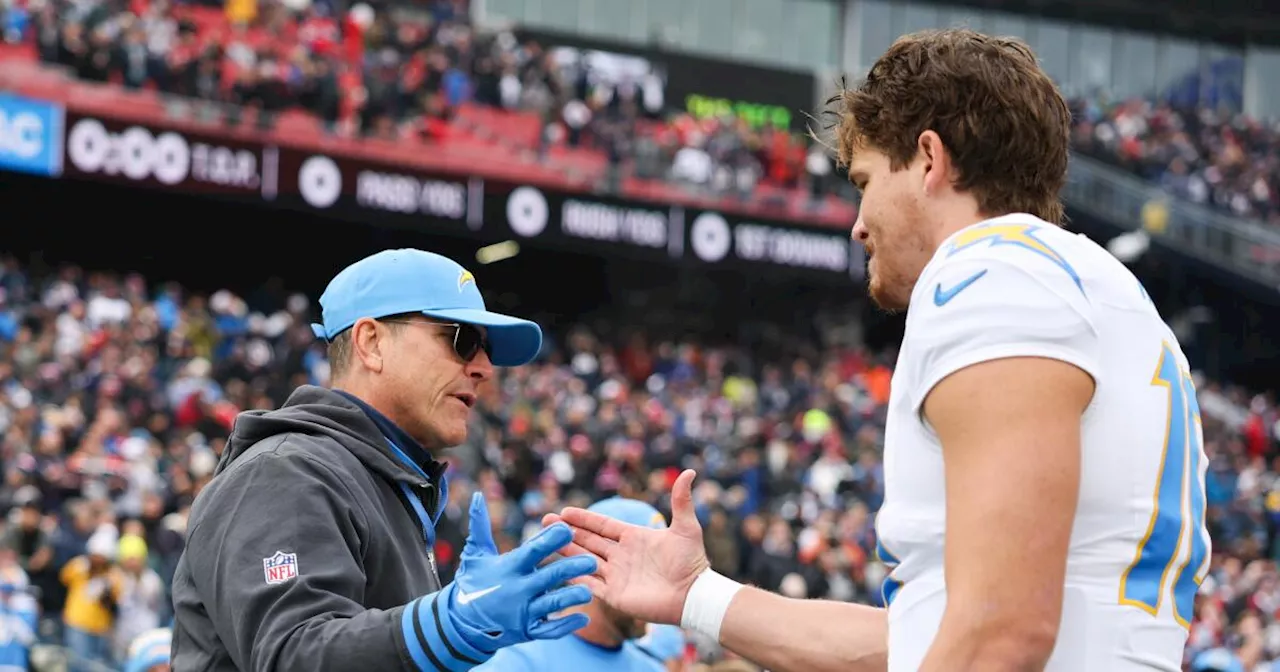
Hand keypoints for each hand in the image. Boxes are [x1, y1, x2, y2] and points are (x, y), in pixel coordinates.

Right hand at [446, 492, 596, 650]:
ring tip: (589, 591)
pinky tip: (584, 617)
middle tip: (593, 561)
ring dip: (571, 597)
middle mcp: (517, 590)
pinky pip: (550, 629)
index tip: (567, 528)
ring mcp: (522, 613)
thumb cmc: (472, 581)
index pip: (532, 551)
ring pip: (552, 604)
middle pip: (548, 577)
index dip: (550, 540)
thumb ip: (480, 525)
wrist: (461, 623)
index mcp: (508, 568)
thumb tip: (477, 495)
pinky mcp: (526, 631)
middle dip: (571, 568)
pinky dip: (566, 625)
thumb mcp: (475, 553)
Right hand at [543, 469, 709, 625]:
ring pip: (585, 560)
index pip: (602, 525)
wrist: (694, 594)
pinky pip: (590, 585)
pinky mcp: (616, 596)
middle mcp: (621, 555)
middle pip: (589, 541)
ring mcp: (617, 575)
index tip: (564, 511)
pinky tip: (558, 570)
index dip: (584, 518)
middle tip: (545, 521)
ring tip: (546, 542)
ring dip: (566, 551)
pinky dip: (575, 578)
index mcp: (633, 537)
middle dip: (567, 531)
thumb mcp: (686, 527)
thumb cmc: (692, 561)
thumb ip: (681, 500)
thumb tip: (690, 471)